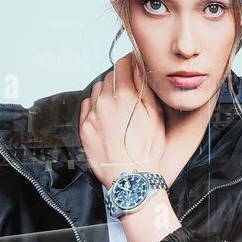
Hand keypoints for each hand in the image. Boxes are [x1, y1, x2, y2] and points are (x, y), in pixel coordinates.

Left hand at [79, 54, 165, 188]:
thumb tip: (139, 68)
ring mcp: (92, 114)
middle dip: (120, 78)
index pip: (123, 64)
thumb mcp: (156, 116)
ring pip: (97, 90)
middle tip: (130, 89)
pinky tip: (106, 115)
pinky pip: (87, 105)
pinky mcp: (84, 127)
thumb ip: (145, 89)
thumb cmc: (147, 151)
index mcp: (124, 96)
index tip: (134, 65)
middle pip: (110, 76)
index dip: (130, 62)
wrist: (131, 179)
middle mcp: (104, 101)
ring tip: (119, 104)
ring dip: (107, 91)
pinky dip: (96, 105)